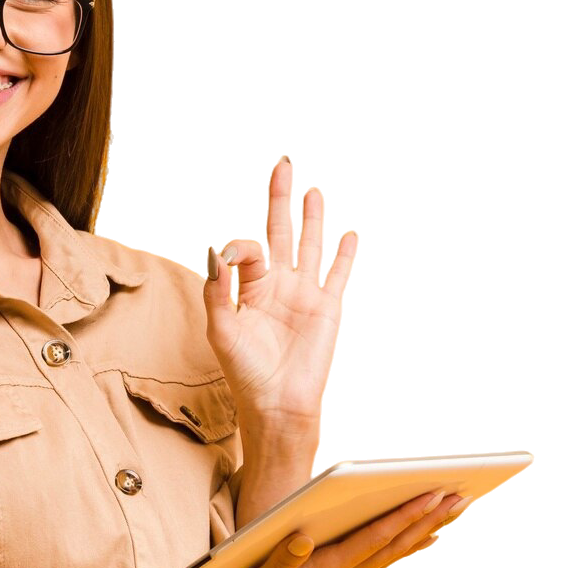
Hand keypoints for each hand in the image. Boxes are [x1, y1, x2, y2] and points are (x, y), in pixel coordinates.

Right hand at [168, 489, 475, 567]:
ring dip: (425, 535)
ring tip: (455, 517)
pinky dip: (406, 551)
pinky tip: (422, 543)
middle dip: (428, 519)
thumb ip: (278, 562)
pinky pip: (382, 566)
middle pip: (394, 545)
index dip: (404, 516)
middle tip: (459, 496)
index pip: (374, 539)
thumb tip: (302, 538)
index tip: (432, 496)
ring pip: (394, 557)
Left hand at [201, 150, 363, 427]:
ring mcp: (308, 293)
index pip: (250, 247)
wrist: (280, 406)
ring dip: (315, 215)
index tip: (235, 252)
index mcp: (250, 286)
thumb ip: (217, 289)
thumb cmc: (247, 374)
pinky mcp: (332, 307)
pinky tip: (352, 231)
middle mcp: (280, 284)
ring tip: (315, 187)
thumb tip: (214, 249)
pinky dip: (348, 253)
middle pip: (282, 230)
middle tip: (284, 161)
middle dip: (282, 197)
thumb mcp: (222, 330)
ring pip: (313, 244)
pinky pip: (342, 274)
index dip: (242, 243)